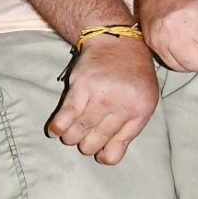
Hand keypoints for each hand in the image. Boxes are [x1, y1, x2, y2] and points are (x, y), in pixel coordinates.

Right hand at [47, 35, 158, 163]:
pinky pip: (65, 117)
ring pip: (77, 134)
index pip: (115, 149)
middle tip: (82, 136)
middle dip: (84, 145)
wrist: (118, 41)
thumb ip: (129, 129)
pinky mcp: (81, 87)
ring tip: (70, 132)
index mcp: (139, 112)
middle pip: (93, 144)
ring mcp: (101, 97)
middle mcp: (122, 106)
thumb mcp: (143, 101)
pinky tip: (54, 131)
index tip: (96, 150)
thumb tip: (106, 157)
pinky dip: (57, 128)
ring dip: (70, 137)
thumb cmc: (131, 75)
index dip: (102, 154)